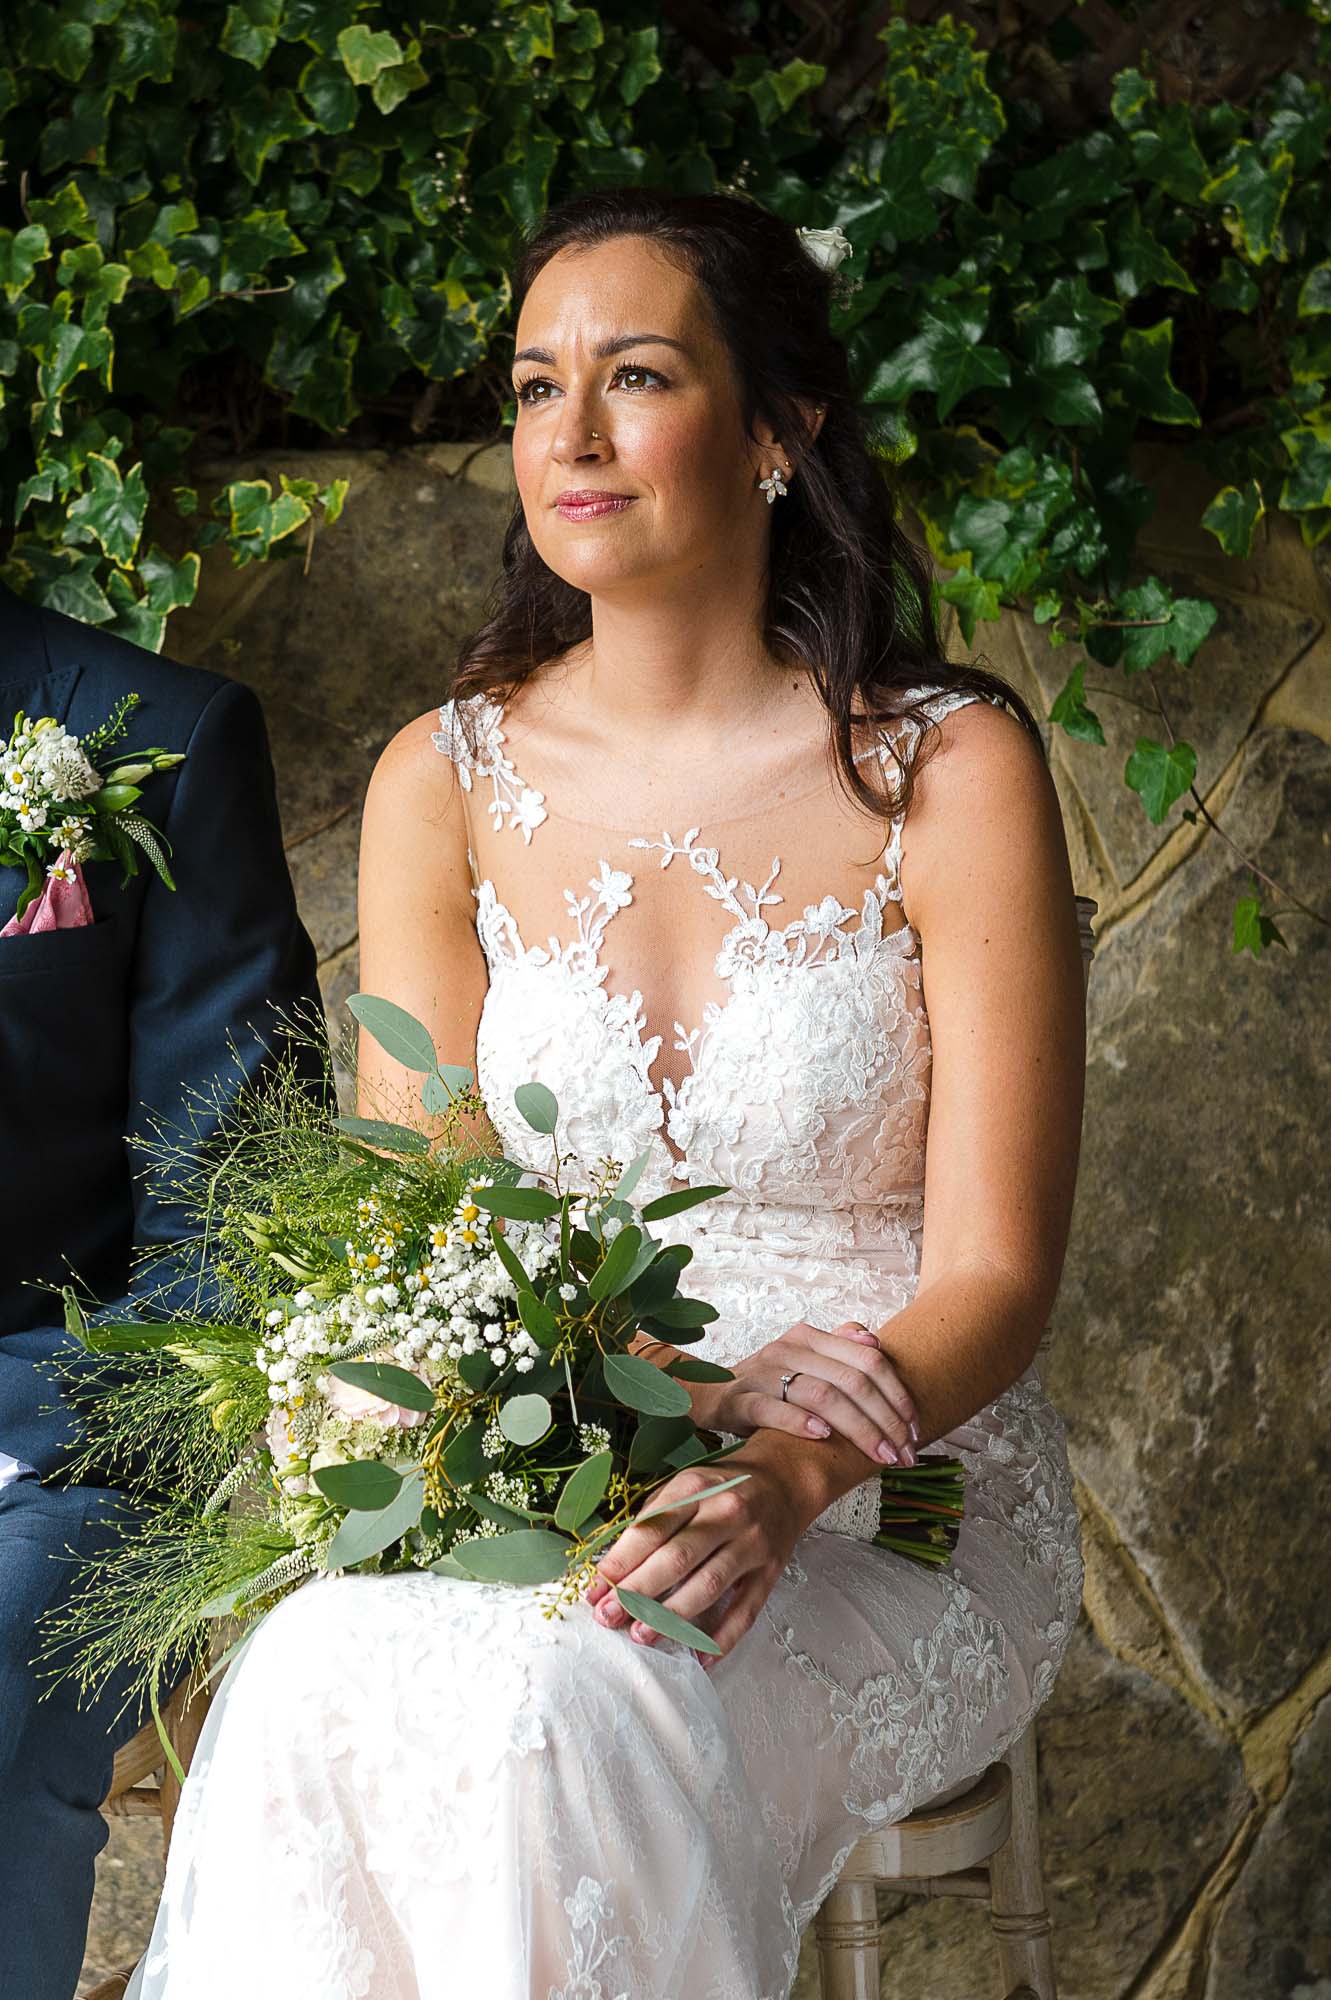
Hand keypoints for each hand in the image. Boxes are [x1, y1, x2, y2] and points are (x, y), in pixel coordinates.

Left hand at [582, 1446, 806, 1670]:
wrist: (785, 1480)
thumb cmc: (724, 1486)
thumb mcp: (687, 1484)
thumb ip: (654, 1519)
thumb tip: (614, 1567)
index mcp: (696, 1488)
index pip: (651, 1529)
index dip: (619, 1563)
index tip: (595, 1590)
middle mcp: (726, 1513)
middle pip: (676, 1558)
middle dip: (637, 1592)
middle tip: (608, 1617)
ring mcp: (751, 1543)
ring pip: (708, 1585)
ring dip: (672, 1615)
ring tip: (642, 1635)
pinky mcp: (770, 1571)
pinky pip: (746, 1611)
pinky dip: (722, 1637)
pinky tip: (698, 1655)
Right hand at [691, 1320, 919, 1467]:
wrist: (707, 1393)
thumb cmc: (768, 1385)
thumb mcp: (804, 1362)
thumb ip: (839, 1350)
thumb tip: (875, 1344)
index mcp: (811, 1337)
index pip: (868, 1360)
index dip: (898, 1394)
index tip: (915, 1428)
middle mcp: (788, 1349)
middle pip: (851, 1381)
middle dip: (886, 1420)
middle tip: (904, 1453)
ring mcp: (762, 1373)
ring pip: (821, 1394)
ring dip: (857, 1428)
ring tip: (878, 1454)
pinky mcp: (738, 1399)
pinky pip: (772, 1408)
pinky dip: (800, 1422)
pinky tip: (823, 1437)